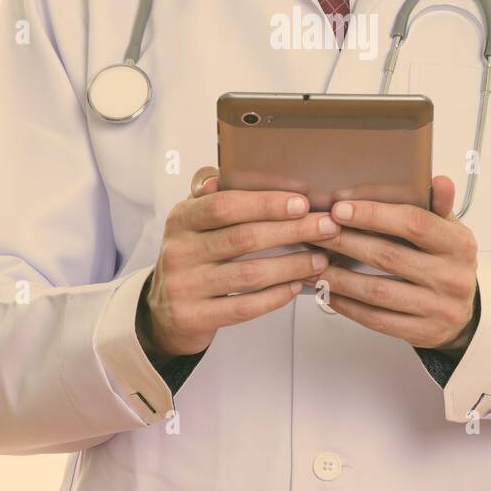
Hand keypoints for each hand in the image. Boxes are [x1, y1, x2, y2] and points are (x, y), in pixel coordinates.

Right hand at [142, 165, 336, 356]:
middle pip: (243, 237)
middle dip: (291, 231)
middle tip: (326, 227)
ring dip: (291, 265)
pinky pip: (244, 307)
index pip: (224, 206)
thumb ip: (210, 196)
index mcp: (181, 219)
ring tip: (320, 259)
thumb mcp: (192, 222)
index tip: (302, 202)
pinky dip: (275, 296)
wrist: (164, 311)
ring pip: (249, 274)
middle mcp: (179, 251)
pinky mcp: (195, 317)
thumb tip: (224, 174)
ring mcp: (185, 287)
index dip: (265, 203)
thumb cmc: (191, 257)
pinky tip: (296, 286)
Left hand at [307, 174, 477, 351]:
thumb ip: (438, 206)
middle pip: (389, 256)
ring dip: (340, 276)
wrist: (462, 314)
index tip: (340, 208)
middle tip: (316, 232)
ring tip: (315, 263)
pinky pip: (377, 320)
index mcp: (459, 244)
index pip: (414, 224)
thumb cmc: (446, 261)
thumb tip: (438, 180)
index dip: (374, 215)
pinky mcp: (422, 333)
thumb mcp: (448, 231)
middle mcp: (452, 277)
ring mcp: (438, 308)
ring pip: (378, 291)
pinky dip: (348, 305)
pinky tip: (329, 292)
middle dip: (346, 242)